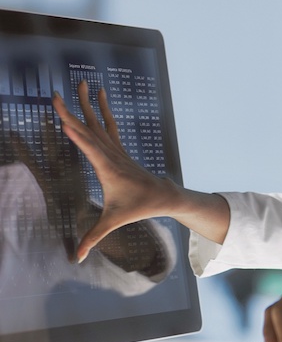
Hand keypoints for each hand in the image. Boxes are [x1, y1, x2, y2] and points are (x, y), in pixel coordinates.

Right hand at [52, 80, 180, 262]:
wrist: (164, 195)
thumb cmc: (139, 207)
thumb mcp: (114, 222)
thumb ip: (93, 238)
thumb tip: (76, 258)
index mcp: (108, 169)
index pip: (90, 149)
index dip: (77, 135)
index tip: (64, 120)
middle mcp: (112, 154)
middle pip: (89, 129)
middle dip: (73, 111)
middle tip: (57, 93)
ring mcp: (116, 149)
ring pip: (99, 122)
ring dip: (88, 103)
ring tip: (82, 83)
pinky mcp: (119, 148)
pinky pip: (109, 125)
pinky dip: (102, 110)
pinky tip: (99, 96)